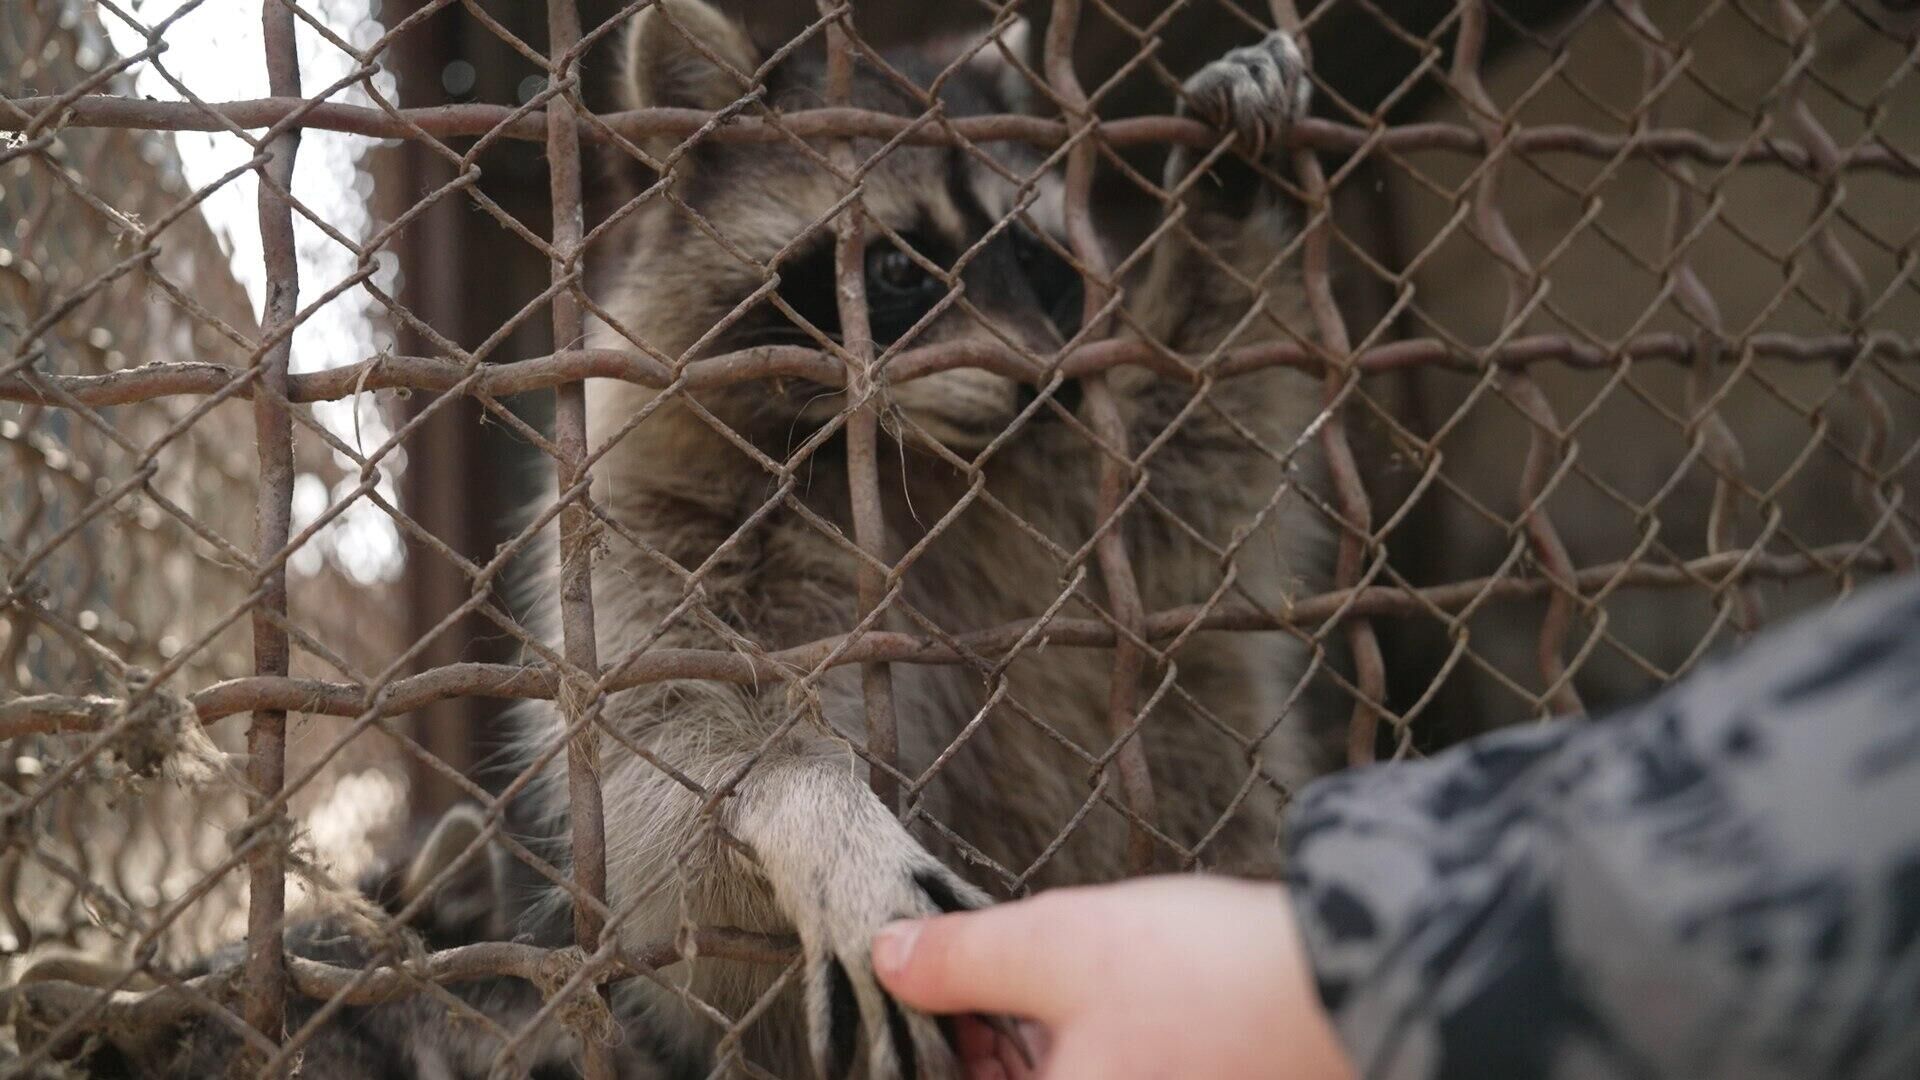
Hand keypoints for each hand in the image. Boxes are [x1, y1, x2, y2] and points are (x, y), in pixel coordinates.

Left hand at [870, 875, 1353, 1079]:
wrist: (1356, 991)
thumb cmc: (1206, 978)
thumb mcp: (1060, 945)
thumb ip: (961, 958)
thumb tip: (888, 957)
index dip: (937, 1052)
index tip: (927, 1008)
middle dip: (984, 1052)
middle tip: (965, 990)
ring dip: (1035, 1052)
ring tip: (1026, 989)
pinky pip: (1118, 1077)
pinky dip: (1089, 1055)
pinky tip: (1094, 1007)